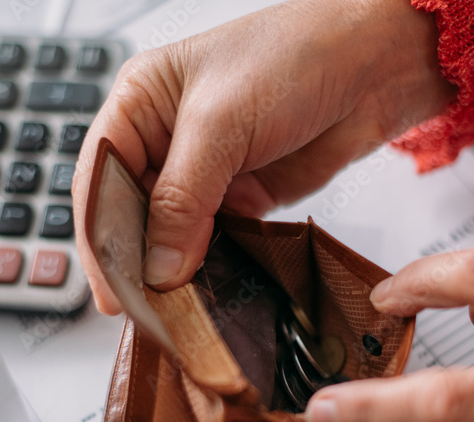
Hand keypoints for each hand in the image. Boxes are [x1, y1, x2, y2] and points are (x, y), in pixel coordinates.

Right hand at [72, 0, 454, 312]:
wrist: (374, 65)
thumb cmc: (294, 56)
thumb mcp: (219, 123)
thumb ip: (182, 198)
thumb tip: (157, 266)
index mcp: (141, 103)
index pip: (100, 178)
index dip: (101, 237)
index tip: (112, 288)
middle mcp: (167, 139)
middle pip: (132, 213)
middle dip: (135, 260)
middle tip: (142, 309)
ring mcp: (208, 171)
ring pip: (172, 233)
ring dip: (172, 270)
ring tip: (172, 312)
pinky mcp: (244, 195)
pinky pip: (214, 241)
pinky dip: (209, 268)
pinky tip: (208, 293)